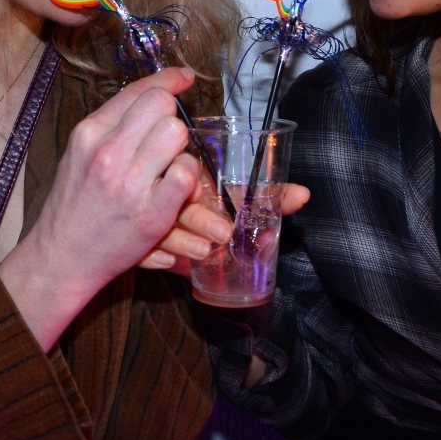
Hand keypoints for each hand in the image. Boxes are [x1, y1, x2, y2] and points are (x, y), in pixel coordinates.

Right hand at [0, 67, 201, 345]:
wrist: (60, 256)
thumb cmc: (74, 202)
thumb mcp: (81, 152)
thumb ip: (113, 124)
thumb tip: (156, 92)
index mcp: (89, 132)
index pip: (139, 91)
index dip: (168, 80)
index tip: (184, 79)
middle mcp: (107, 153)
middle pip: (162, 106)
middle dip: (171, 119)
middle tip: (165, 143)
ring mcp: (129, 184)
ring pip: (177, 134)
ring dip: (181, 149)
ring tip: (168, 166)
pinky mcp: (151, 215)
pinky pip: (186, 174)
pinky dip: (189, 178)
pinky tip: (176, 188)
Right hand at [140, 181, 311, 276]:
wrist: (176, 215)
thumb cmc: (211, 203)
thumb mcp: (237, 197)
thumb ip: (271, 197)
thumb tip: (304, 196)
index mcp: (188, 175)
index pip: (187, 175)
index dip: (197, 186)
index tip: (211, 198)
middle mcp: (166, 195)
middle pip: (175, 204)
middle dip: (198, 219)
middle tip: (223, 234)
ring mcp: (148, 220)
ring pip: (158, 229)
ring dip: (180, 241)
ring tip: (202, 253)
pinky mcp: (136, 243)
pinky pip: (140, 252)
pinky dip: (155, 259)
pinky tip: (170, 264)